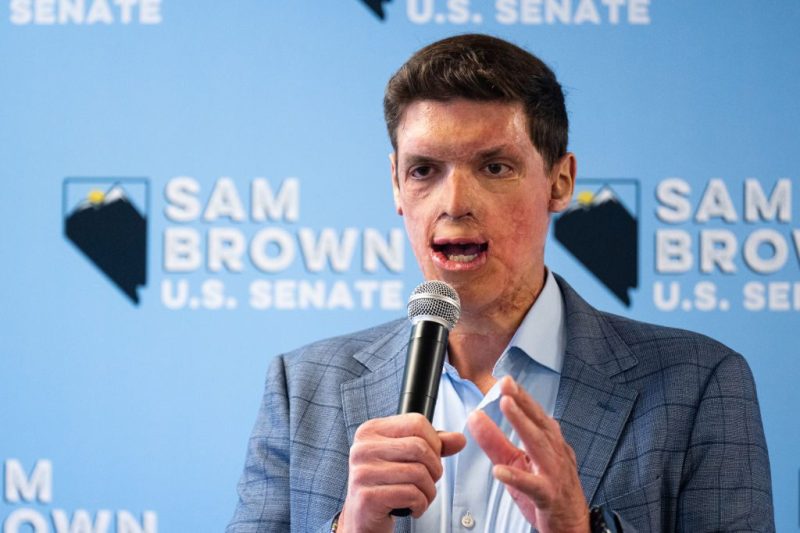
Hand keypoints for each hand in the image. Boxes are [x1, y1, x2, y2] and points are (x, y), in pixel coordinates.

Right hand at [339, 413, 465, 532]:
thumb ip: (432, 445)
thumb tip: (459, 439)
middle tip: (429, 481)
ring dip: (429, 490)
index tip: (430, 458)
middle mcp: (363, 448)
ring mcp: (363, 472)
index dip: (434, 442)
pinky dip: (420, 504)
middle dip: (435, 469)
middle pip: (420, 447)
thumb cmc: (386, 484)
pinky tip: (412, 507)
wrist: (362, 516)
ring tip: (421, 496)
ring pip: (418, 473)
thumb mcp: (407, 458)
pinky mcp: (367, 497)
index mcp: (371, 431)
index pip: (416, 423)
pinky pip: (411, 494)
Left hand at [467, 376, 588, 532]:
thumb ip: (494, 440)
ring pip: (539, 447)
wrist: (573, 525)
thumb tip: (475, 417)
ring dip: (523, 424)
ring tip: (507, 406)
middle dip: (523, 402)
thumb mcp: (517, 462)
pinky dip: (517, 477)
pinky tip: (500, 471)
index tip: (505, 380)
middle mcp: (555, 454)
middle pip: (539, 423)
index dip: (521, 397)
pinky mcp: (549, 496)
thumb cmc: (548, 490)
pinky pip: (533, 486)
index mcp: (549, 443)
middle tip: (506, 385)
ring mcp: (554, 474)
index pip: (535, 414)